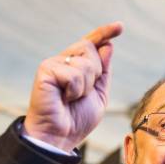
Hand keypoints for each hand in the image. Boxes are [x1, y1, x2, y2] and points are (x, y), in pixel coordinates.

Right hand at [23, 22, 122, 151]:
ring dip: (85, 86)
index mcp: (77, 66)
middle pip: (91, 49)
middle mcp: (64, 61)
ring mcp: (54, 64)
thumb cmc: (77, 120)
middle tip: (81, 94)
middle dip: (95, 73)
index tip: (120, 27)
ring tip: (71, 98)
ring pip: (85, 62)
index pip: (92, 44)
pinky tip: (63, 98)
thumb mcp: (99, 95)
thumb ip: (104, 72)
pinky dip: (74, 90)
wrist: (60, 136)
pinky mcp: (45, 70)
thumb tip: (107, 46)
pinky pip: (73, 73)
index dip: (105, 33)